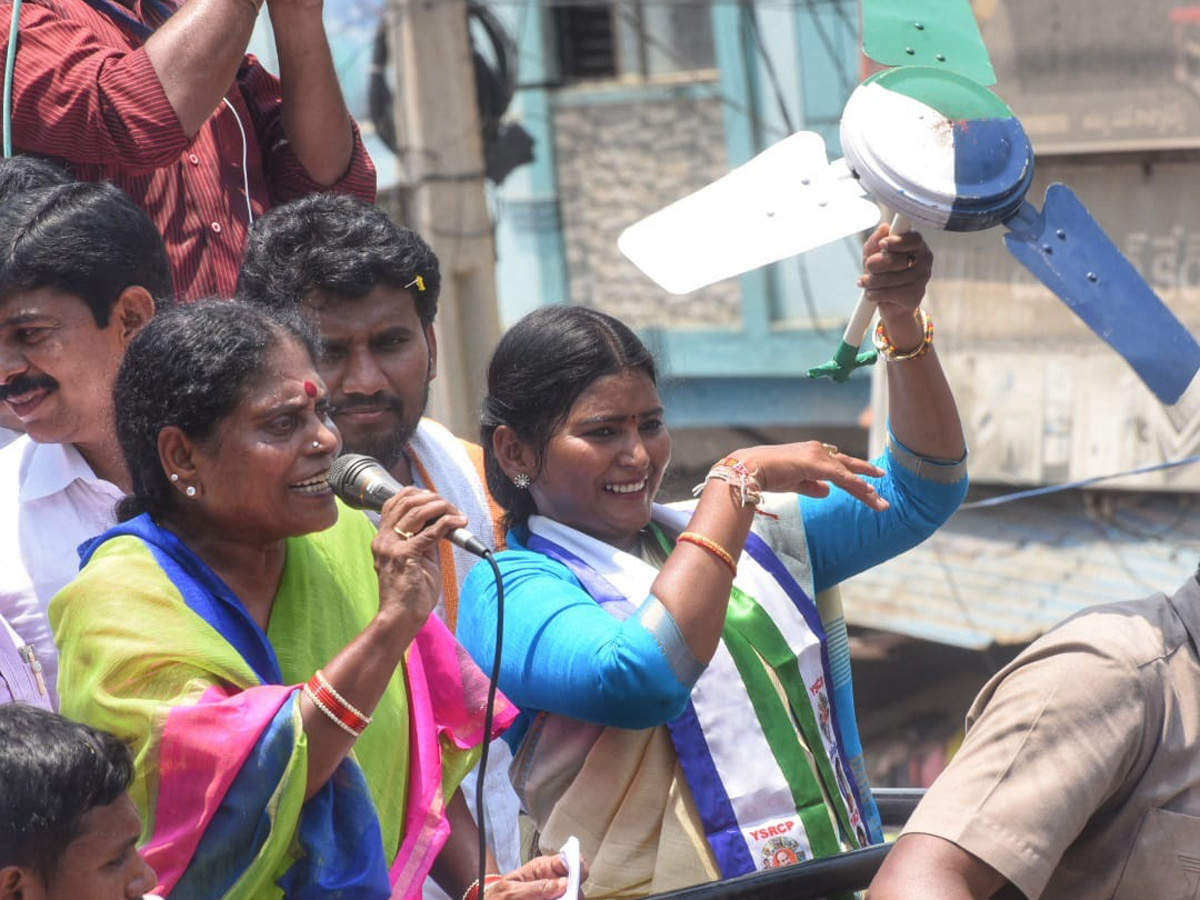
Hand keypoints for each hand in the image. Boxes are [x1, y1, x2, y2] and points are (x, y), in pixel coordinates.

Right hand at [371, 487, 467, 630]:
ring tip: (457, 514)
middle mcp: (383, 539)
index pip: (394, 503)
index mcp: (383, 538)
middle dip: (433, 500)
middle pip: (407, 502)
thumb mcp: (417, 558)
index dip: (416, 494)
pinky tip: (459, 523)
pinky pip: (429, 532)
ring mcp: (391, 547)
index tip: (435, 498)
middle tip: (451, 507)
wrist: (400, 617)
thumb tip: (442, 522)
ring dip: (442, 508)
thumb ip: (424, 539)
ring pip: (417, 511)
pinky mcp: (404, 556)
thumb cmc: (410, 592)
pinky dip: (447, 523)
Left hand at [487, 854, 588, 899]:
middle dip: (573, 893)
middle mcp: (552, 880)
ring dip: (567, 899)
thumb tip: (564, 884)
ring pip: (572, 896)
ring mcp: (553, 895)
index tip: (576, 878)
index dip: (578, 866)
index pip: (568, 860)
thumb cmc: (498, 896)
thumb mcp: (512, 891)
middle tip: (563, 898)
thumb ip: (537, 887)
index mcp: (543, 868)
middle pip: (575, 884)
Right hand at [734, 442, 888, 511]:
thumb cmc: (768, 475)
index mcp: (813, 454)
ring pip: (847, 473)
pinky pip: (840, 475)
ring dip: (864, 489)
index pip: (839, 467)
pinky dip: (855, 484)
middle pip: (848, 468)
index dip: (855, 477)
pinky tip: (867, 491)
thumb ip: (812, 486)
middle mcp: (818, 450)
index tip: (871, 487)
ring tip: (880, 502)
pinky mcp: (815, 462)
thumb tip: (828, 491)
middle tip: (882, 496)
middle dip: (866, 481)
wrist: (751, 468)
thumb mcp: (795, 483)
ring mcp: (817, 454)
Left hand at [857, 223, 932, 322]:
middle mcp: (924, 260)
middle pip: (900, 260)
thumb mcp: (873, 254)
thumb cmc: (882, 271)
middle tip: (868, 266)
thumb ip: (875, 241)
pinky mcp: (916, 296)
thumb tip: (884, 228)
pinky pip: (893, 293)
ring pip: (894, 278)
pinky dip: (877, 293)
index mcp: (916, 245)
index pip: (913, 239)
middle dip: (877, 264)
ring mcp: (922, 278)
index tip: (882, 245)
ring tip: (864, 282)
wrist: (888, 300)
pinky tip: (871, 293)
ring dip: (873, 281)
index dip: (897, 242)